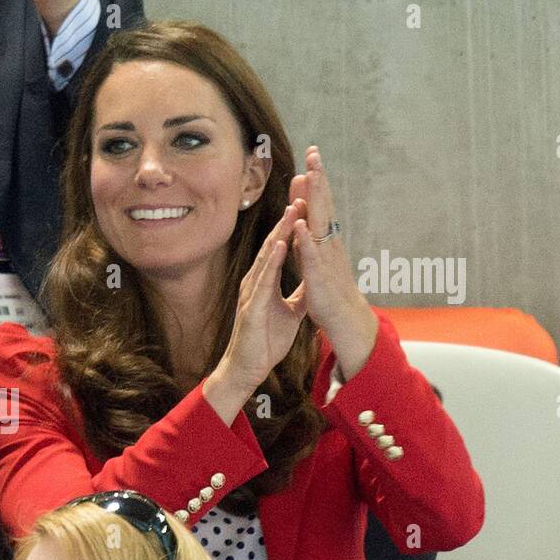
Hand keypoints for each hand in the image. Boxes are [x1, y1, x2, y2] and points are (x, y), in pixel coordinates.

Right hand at [204, 203, 308, 424]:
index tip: (307, 203)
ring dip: (281, 233)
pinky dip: (273, 261)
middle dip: (288, 219)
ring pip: (268, 256)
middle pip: (274, 243)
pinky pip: (263, 279)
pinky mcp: (251, 305)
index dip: (294, 226)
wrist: (248, 367)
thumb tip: (311, 282)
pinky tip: (281, 245)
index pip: (282, 247)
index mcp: (266, 281)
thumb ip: (298, 295)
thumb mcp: (291, 313)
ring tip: (293, 210)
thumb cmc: (266, 341)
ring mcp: (252, 291)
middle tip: (301, 192)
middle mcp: (256, 281)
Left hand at [288, 146, 376, 378]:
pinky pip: (312, 256)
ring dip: (315, 200)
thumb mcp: (315, 255)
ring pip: (320, 223)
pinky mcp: (319, 276)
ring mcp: (326, 257)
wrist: (342, 317)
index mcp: (325, 237)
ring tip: (310, 176)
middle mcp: (329, 242)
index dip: (316, 179)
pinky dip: (306, 240)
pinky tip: (300, 225)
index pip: (320, 203)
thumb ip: (309, 234)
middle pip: (323, 204)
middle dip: (319, 178)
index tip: (311, 155)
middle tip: (314, 152)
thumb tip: (302, 213)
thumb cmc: (327, 286)